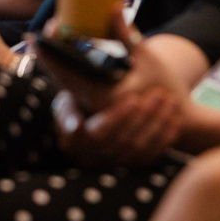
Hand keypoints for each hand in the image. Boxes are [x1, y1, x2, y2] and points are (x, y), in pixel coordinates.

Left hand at [43, 9, 188, 165]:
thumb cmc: (163, 85)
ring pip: (66, 86)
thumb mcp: (146, 57)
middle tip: (38, 36)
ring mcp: (96, 108)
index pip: (70, 75)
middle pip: (63, 79)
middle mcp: (96, 106)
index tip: (38, 39)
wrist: (176, 118)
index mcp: (106, 97)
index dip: (52, 57)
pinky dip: (66, 72)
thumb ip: (126, 34)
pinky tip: (59, 55)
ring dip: (56, 64)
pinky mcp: (98, 106)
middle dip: (51, 57)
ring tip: (45, 41)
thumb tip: (113, 5)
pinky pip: (75, 88)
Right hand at [52, 85, 185, 165]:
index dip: (115, 117)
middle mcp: (87, 155)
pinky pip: (149, 156)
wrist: (93, 114)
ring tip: (169, 101)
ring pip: (136, 148)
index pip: (93, 131)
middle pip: (119, 139)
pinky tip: (174, 119)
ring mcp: (108, 164)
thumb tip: (45, 53)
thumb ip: (70, 81)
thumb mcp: (70, 88)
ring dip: (157, 124)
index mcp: (70, 136)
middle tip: (158, 94)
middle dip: (142, 116)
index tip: (134, 99)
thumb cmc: (80, 95)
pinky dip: (164, 138)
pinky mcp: (127, 167)